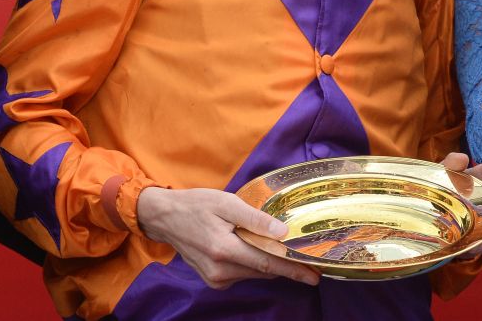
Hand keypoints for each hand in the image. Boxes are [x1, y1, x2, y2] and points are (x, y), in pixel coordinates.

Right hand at [137, 187, 320, 289]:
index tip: (314, 275)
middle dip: (288, 267)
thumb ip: (256, 219)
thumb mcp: (228, 203)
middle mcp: (220, 270)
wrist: (167, 218)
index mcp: (224, 250)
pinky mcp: (214, 279)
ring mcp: (215, 278)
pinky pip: (243, 273)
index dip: (293, 269)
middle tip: (311, 264)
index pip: (267, 263)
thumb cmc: (198, 205)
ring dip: (272, 264)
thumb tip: (282, 232)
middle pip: (264, 270)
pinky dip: (256, 263)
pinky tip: (260, 249)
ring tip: (289, 252)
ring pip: (255, 273)